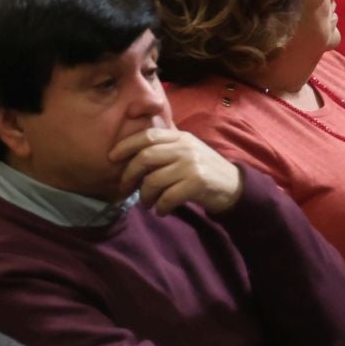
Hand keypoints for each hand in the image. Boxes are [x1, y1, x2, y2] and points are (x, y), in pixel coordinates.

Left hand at [111, 126, 241, 214]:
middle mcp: (185, 147)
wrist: (233, 185)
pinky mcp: (197, 183)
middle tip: (125, 189)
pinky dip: (161, 207)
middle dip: (129, 175)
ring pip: (153, 180)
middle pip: (145, 157)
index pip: (148, 135)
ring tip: (147, 203)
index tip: (111, 157)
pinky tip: (162, 211)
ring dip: (144, 196)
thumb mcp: (187, 151)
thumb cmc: (204, 169)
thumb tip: (134, 151)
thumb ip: (166, 147)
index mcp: (180, 137)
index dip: (126, 145)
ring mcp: (192, 165)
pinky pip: (167, 197)